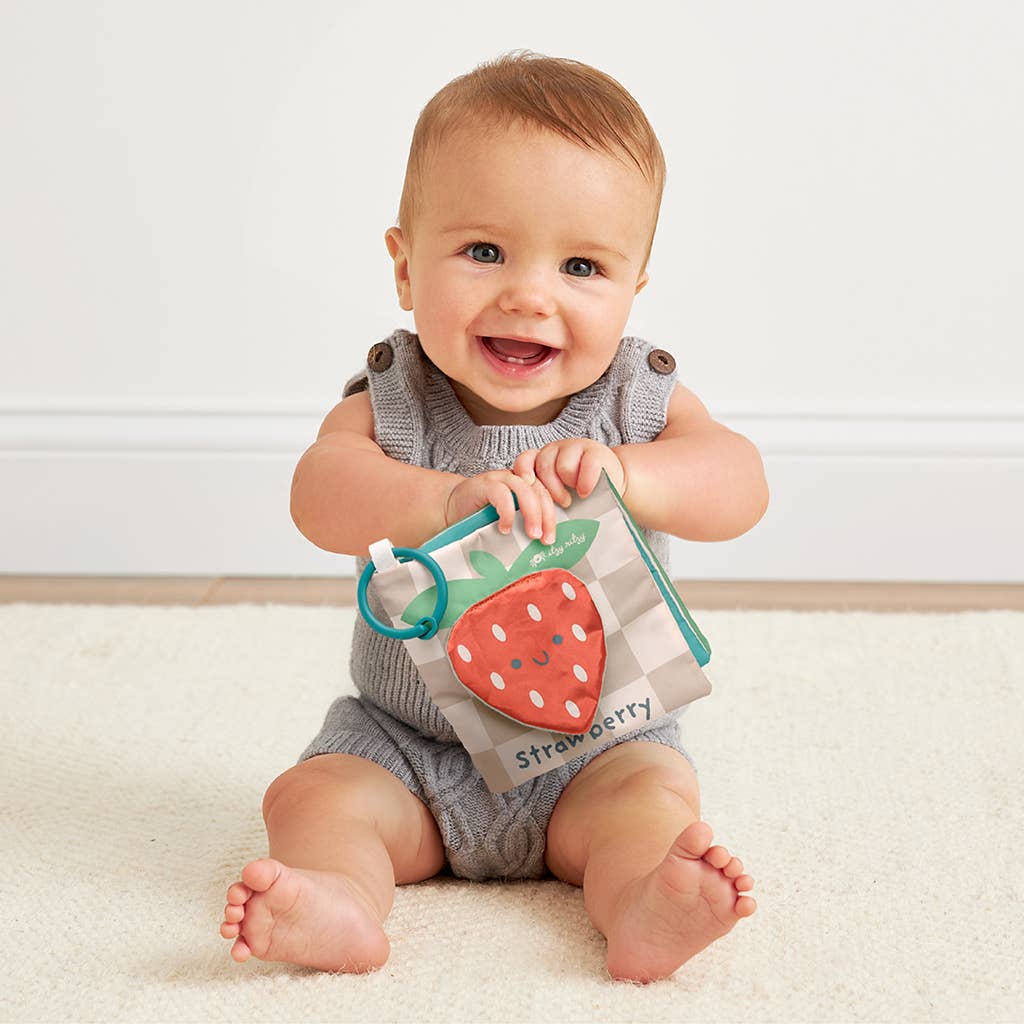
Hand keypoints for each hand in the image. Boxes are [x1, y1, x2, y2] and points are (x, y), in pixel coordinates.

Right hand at [443, 470, 558, 544]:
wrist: (451, 510)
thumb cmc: (481, 519)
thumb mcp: (510, 522)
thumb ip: (526, 526)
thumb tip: (546, 548)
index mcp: (526, 485)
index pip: (549, 492)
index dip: (557, 510)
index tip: (557, 531)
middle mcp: (516, 478)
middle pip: (540, 491)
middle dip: (547, 516)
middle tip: (547, 539)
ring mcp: (499, 479)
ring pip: (524, 490)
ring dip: (532, 514)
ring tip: (532, 534)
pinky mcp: (484, 484)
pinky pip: (501, 494)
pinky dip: (507, 512)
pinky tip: (505, 528)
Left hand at [512, 440, 625, 508]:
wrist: (609, 482)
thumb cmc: (576, 494)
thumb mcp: (554, 496)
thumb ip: (540, 501)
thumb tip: (528, 523)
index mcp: (537, 461)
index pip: (523, 463)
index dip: (523, 477)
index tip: (527, 496)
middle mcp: (552, 451)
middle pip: (543, 468)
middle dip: (551, 491)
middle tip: (562, 504)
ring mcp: (573, 447)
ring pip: (563, 467)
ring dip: (569, 485)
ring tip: (576, 497)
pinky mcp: (593, 450)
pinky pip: (587, 465)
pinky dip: (586, 482)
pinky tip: (586, 492)